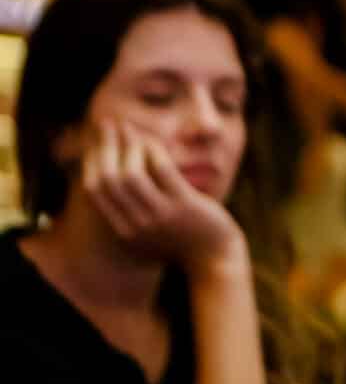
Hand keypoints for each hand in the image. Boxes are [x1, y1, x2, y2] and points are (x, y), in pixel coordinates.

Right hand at [81, 121, 248, 281]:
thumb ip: (128, 211)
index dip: (91, 161)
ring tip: (132, 130)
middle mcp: (137, 225)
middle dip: (105, 146)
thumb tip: (114, 172)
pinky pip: (162, 170)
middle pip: (108, 179)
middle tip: (108, 124)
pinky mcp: (185, 205)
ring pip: (131, 174)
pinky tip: (152, 141)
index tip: (96, 142)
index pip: (94, 190)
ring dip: (129, 146)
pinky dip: (153, 150)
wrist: (216, 260)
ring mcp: (161, 216)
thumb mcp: (148, 232)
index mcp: (123, 231)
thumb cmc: (182, 240)